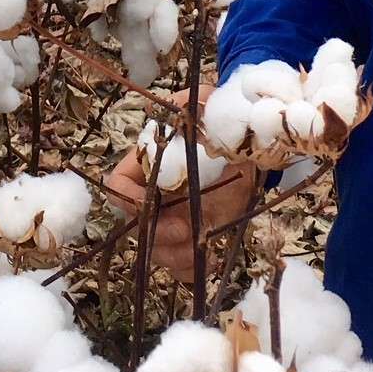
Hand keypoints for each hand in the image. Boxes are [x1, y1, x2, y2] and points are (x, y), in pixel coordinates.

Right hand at [103, 88, 260, 273]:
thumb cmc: (223, 121)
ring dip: (175, 255)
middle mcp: (155, 195)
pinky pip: (180, 263)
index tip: (151, 204)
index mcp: (149, 165)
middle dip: (157, 233)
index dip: (127, 199)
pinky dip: (190, 269)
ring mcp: (173, 218)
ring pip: (157, 249)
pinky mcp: (194, 235)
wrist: (253, 145)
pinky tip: (211, 260)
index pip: (118, 186)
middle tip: (186, 230)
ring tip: (202, 248)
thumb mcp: (207, 104)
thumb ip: (188, 102)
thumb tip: (172, 107)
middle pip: (136, 225)